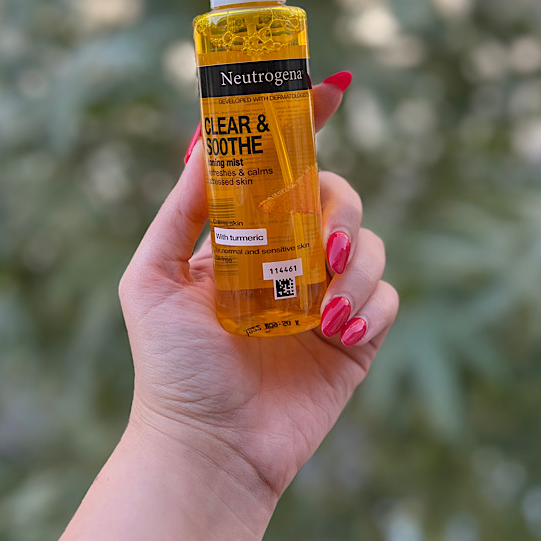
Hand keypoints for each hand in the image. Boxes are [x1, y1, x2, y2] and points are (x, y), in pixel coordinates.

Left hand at [119, 80, 398, 501]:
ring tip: (319, 307)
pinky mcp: (356, 337)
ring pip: (372, 246)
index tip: (329, 91)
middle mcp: (291, 258)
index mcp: (248, 236)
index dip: (308, 126)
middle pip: (339, 198)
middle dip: (339, 209)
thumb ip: (180, 210)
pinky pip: (388, 298)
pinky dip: (370, 306)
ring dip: (355, 266)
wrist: (209, 449)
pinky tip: (335, 333)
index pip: (285, 169)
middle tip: (319, 245)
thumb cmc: (172, 366)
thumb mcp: (152, 277)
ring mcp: (327, 296)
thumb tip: (202, 139)